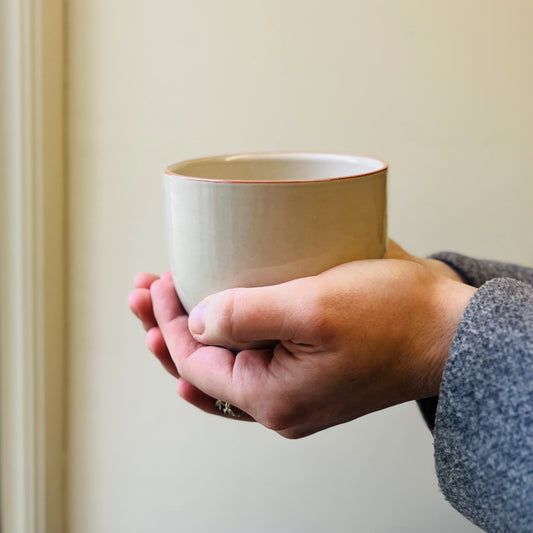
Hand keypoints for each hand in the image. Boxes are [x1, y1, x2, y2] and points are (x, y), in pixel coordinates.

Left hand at [128, 241, 474, 437]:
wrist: (448, 330)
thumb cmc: (393, 317)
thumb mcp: (313, 309)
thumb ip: (245, 316)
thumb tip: (196, 321)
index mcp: (272, 398)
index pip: (195, 361)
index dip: (167, 321)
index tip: (158, 282)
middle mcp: (279, 402)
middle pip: (201, 367)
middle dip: (166, 327)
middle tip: (141, 292)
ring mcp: (294, 387)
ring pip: (223, 363)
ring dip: (190, 331)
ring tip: (164, 300)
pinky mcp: (308, 366)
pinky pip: (252, 359)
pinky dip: (226, 339)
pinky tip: (209, 327)